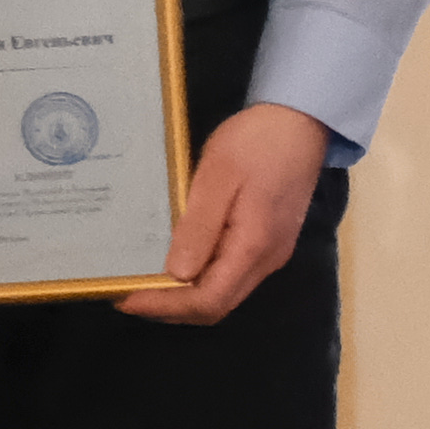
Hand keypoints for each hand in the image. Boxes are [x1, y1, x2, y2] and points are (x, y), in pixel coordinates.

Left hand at [122, 103, 332, 323]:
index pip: (208, 300)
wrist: (301, 120)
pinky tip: (181, 259)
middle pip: (217, 305)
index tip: (127, 299)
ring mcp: (272, 252)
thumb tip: (177, 275)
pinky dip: (203, 278)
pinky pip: (233, 274)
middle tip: (130, 293)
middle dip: (172, 308)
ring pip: (226, 293)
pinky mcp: (271, 240)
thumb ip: (199, 227)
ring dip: (186, 296)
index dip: (167, 307)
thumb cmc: (257, 142)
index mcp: (253, 246)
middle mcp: (266, 260)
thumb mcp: (218, 177)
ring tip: (148, 280)